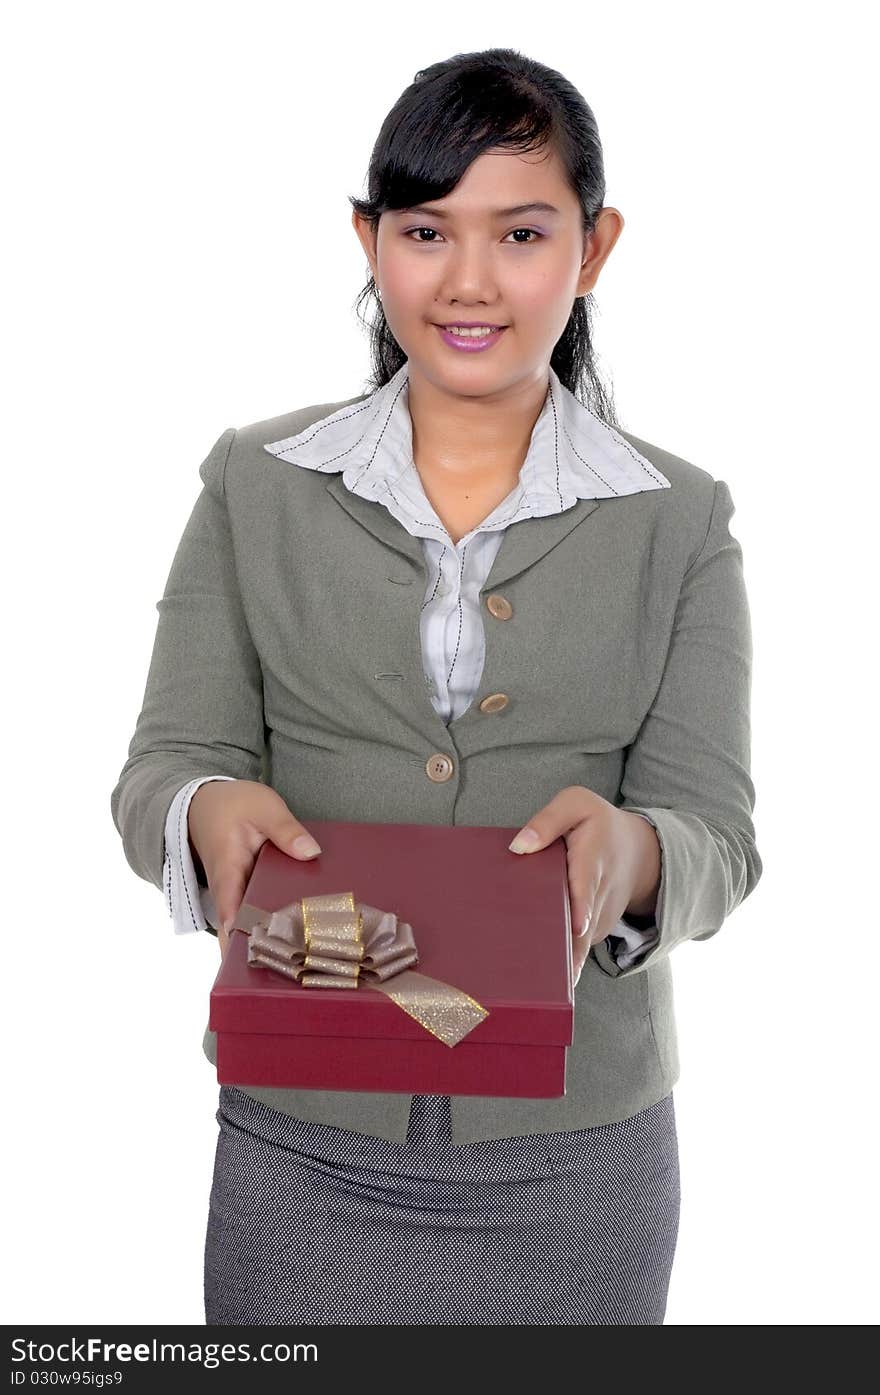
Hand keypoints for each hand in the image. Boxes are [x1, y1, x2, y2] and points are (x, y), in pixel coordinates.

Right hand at [187, 780, 321, 957]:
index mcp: (227, 869)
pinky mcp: (248, 892)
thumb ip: (285, 830)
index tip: (255, 959)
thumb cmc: (231, 805)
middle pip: (242, 928)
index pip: (231, 909)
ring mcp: (238, 894)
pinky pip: (261, 912)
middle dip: (261, 951)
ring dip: (271, 941)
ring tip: (301, 968)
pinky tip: (305, 937)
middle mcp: (229, 890)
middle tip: (288, 977)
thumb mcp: (263, 807)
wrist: (203, 804)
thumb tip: (311, 853)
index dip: (243, 935)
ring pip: (251, 924)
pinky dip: (277, 924)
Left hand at [508, 786, 660, 984]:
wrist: (639, 852)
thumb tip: (518, 846)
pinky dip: (557, 960)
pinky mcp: (595, 930)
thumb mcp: (577, 804)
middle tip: (540, 977)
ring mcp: (599, 917)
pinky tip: (533, 975)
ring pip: (578, 944)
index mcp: (592, 859)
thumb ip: (548, 821)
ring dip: (558, 964)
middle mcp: (598, 894)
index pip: (586, 886)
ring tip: (532, 987)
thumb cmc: (598, 826)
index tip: (577, 925)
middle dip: (564, 950)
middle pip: (581, 926)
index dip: (582, 906)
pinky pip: (575, 946)